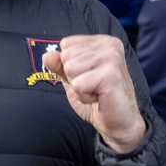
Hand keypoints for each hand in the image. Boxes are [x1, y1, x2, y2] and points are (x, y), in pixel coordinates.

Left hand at [41, 35, 146, 153]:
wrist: (118, 123)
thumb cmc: (98, 100)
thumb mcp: (73, 79)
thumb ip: (59, 65)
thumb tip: (47, 56)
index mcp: (103, 41)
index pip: (66, 45)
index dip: (71, 66)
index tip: (90, 77)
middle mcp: (110, 45)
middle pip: (67, 57)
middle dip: (75, 78)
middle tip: (94, 87)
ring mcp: (112, 59)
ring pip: (70, 70)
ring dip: (79, 88)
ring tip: (97, 92)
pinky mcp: (111, 75)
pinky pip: (78, 85)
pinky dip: (84, 97)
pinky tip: (99, 98)